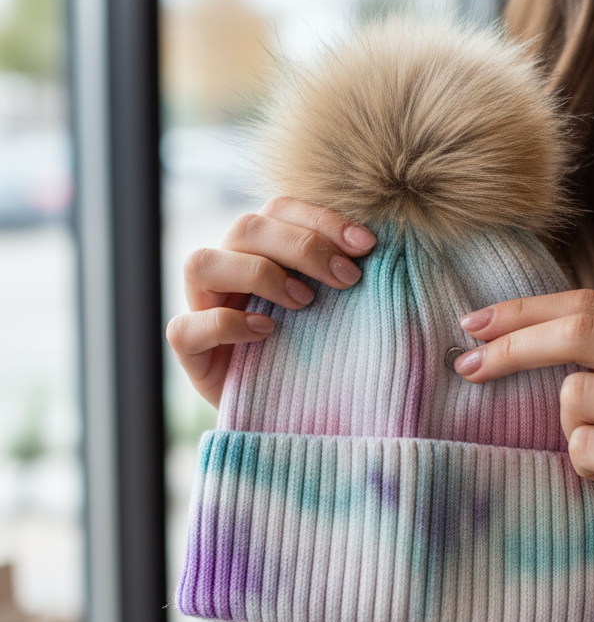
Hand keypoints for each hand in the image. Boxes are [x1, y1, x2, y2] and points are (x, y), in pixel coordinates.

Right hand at [166, 197, 374, 407]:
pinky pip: (186, 327)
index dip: (321, 219)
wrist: (292, 413)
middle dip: (302, 247)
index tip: (367, 245)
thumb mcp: (338, 311)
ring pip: (201, 263)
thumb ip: (346, 278)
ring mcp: (201, 307)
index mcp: (260, 249)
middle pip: (245, 228)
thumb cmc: (319, 354)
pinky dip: (227, 323)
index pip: (279, 209)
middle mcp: (226, 269)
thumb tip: (380, 249)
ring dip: (259, 273)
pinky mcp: (189, 350)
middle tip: (347, 278)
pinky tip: (266, 331)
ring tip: (305, 302)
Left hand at [454, 289, 593, 621]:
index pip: (590, 303)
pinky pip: (582, 446)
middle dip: (511, 348)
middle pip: (578, 333)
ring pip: (574, 395)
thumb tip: (498, 325)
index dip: (524, 310)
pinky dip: (586, 468)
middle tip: (466, 366)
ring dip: (571, 432)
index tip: (472, 322)